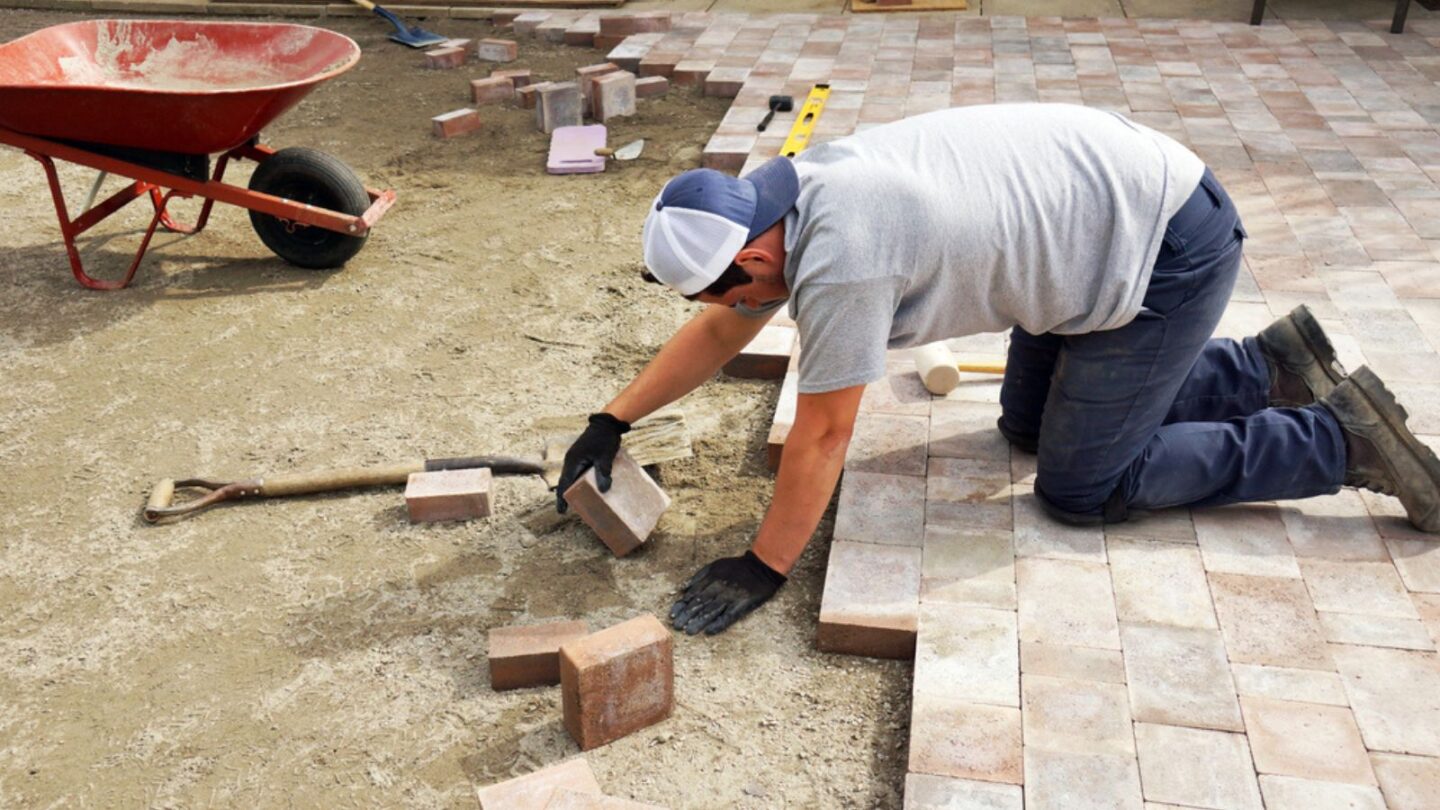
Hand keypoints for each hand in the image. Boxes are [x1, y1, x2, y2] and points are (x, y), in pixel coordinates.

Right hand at [555, 412, 629, 513]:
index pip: (564, 484)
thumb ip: (603, 473)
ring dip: (571, 487)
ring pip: (570, 476)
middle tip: (567, 509)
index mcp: (573, 461)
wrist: (606, 423)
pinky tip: (584, 486)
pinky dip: (577, 480)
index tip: (561, 511)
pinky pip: (576, 471)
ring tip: (575, 500)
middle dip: (565, 495)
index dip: (562, 498)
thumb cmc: (605, 439)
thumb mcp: (605, 457)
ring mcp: (575, 456)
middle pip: (565, 481)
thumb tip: (603, 490)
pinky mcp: (581, 455)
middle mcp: (570, 460)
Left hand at [670, 551, 785, 634]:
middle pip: (700, 603)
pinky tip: (709, 632)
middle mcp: (719, 588)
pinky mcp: (742, 605)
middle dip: (687, 615)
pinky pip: (729, 617)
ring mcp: (731, 597)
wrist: (761, 567)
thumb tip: (684, 589)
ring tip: (689, 631)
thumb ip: (699, 576)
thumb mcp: (716, 565)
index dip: (683, 605)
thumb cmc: (736, 567)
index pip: (693, 593)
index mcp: (712, 578)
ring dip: (699, 622)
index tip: (673, 615)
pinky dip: (719, 624)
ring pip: (711, 611)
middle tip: (677, 626)